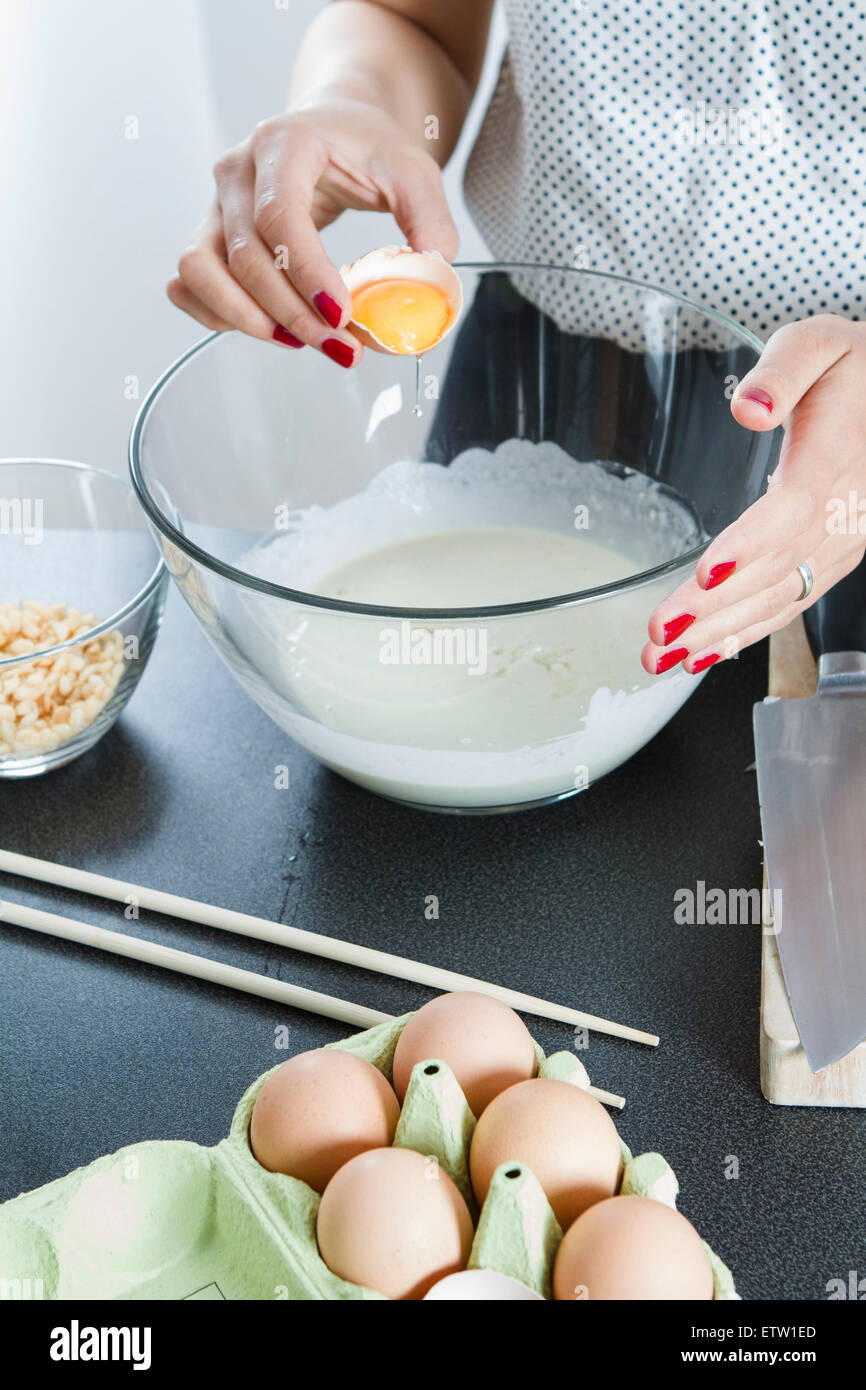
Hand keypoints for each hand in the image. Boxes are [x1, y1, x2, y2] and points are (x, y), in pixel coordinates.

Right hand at [167, 97, 457, 366]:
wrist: (334, 124)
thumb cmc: (369, 146)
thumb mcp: (414, 171)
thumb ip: (430, 219)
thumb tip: (433, 275)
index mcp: (285, 142)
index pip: (280, 216)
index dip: (306, 274)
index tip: (342, 315)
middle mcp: (238, 170)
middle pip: (245, 256)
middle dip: (293, 314)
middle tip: (341, 347)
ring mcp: (214, 202)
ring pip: (200, 272)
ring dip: (247, 320)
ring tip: (301, 341)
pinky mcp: (207, 232)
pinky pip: (189, 283)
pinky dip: (218, 315)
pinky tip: (268, 329)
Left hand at [643, 314, 865, 674]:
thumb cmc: (850, 367)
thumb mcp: (819, 342)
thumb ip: (784, 369)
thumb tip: (749, 406)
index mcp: (838, 455)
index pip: (793, 509)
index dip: (748, 545)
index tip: (704, 574)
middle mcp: (846, 512)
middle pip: (775, 567)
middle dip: (715, 608)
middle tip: (659, 633)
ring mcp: (841, 543)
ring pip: (779, 597)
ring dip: (720, 633)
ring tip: (664, 658)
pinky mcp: (832, 559)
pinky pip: (789, 604)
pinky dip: (746, 634)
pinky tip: (704, 655)